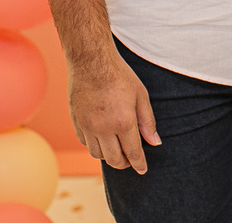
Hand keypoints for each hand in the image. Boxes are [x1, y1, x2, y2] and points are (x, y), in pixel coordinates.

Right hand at [68, 52, 159, 173]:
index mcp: (123, 122)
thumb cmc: (119, 75)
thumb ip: (148, 121)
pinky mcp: (76, 122)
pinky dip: (95, 144)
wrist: (91, 61)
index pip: (133, 152)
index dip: (139, 164)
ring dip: (108, 155)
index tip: (143, 170)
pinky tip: (102, 136)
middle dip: (124, 163)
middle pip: (114, 160)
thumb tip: (155, 142)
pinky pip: (86, 143)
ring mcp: (87, 126)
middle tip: (130, 159)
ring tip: (117, 147)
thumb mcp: (141, 95)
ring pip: (98, 154)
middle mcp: (103, 128)